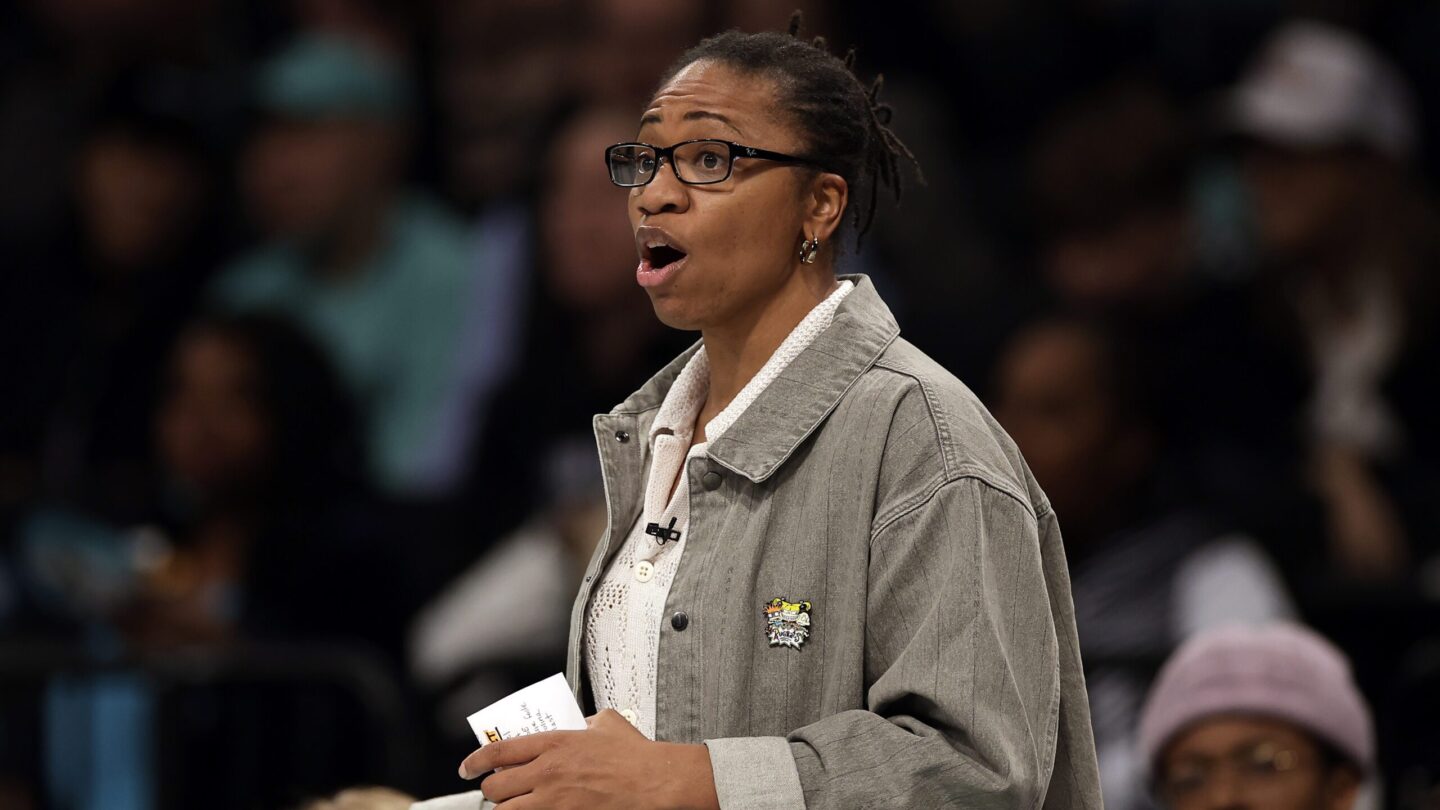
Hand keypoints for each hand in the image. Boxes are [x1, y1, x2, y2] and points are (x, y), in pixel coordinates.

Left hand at [458, 709, 719, 809]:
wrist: (653, 782)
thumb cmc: (634, 756)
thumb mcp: (604, 723)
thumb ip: (581, 722)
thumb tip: (574, 723)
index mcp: (554, 743)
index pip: (498, 752)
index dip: (475, 761)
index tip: (468, 767)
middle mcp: (547, 773)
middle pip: (496, 787)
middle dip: (491, 789)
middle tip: (495, 788)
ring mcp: (554, 802)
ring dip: (506, 808)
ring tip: (513, 804)